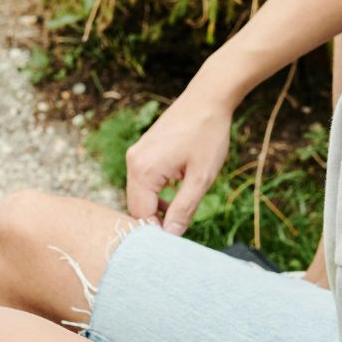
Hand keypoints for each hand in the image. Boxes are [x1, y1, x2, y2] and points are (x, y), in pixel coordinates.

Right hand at [125, 85, 232, 234]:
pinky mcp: (143, 150)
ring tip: (181, 211)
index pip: (140, 215)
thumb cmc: (207, 135)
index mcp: (143, 170)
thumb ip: (184, 208)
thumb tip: (171, 235)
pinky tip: (176, 193)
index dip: (157, 231)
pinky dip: (156, 192)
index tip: (176, 243)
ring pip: (140, 194)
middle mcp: (133, 162)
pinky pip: (143, 180)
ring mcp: (136, 154)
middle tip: (181, 229)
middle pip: (136, 206)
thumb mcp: (201, 177)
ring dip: (157, 206)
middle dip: (156, 220)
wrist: (208, 98)